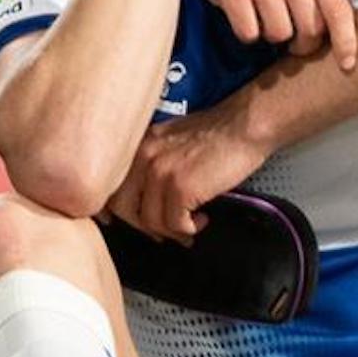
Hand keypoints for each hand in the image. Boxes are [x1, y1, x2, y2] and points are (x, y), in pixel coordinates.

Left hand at [107, 102, 270, 241]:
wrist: (245, 125)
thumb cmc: (219, 133)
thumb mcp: (173, 140)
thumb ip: (155, 162)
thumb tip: (148, 197)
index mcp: (139, 145)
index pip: (112, 187)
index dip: (119, 212)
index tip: (134, 222)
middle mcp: (144, 157)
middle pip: (124, 208)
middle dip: (144, 227)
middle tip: (164, 232)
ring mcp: (161, 172)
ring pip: (150, 221)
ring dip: (171, 231)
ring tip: (190, 225)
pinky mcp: (181, 187)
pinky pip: (174, 224)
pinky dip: (188, 228)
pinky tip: (202, 218)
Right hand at [191, 0, 357, 69]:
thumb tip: (333, 35)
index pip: (339, 10)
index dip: (346, 41)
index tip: (347, 64)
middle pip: (310, 29)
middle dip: (302, 44)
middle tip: (293, 40)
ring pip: (279, 34)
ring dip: (271, 35)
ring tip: (265, 19)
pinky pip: (249, 33)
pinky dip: (247, 32)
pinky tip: (246, 16)